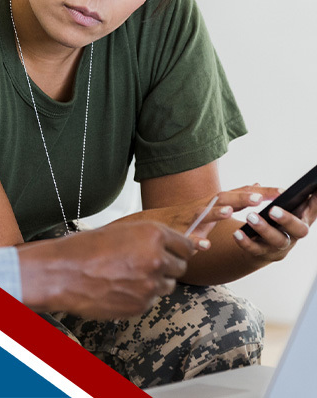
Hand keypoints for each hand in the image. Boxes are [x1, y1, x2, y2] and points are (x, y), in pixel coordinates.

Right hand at [18, 221, 191, 318]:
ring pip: (167, 286)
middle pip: (180, 267)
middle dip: (166, 267)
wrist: (61, 273)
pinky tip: (118, 289)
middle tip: (143, 266)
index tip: (172, 253)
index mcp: (152, 235)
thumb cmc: (82, 249)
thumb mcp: (118, 231)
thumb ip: (147, 239)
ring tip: (127, 277)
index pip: (187, 246)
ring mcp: (150, 285)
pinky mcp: (141, 305)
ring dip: (154, 283)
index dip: (178, 250)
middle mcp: (157, 260)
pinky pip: (150, 301)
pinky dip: (139, 297)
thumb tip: (168, 247)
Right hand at [119, 186, 276, 247]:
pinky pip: (187, 238)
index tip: (282, 191)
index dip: (260, 192)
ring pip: (203, 214)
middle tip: (259, 197)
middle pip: (223, 199)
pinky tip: (205, 245)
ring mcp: (188, 219)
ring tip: (230, 211)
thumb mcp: (211, 207)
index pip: (239, 194)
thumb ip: (234, 199)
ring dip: (216, 212)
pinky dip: (195, 241)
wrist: (148, 225)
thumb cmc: (183, 218)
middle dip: (241, 197)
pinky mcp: (177, 233)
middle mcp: (201, 207)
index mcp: (212, 203)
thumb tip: (259, 185)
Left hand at [234, 191, 315, 261]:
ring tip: (250, 217)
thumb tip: (286, 189)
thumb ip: (284, 196)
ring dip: (264, 228)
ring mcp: (280, 245)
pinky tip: (237, 233)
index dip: (316, 202)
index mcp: (302, 219)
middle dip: (288, 220)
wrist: (259, 244)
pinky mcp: (263, 253)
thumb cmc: (273, 220)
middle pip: (300, 230)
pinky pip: (255, 249)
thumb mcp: (282, 207)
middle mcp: (295, 234)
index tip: (313, 190)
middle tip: (273, 209)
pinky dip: (245, 241)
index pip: (314, 209)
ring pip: (277, 240)